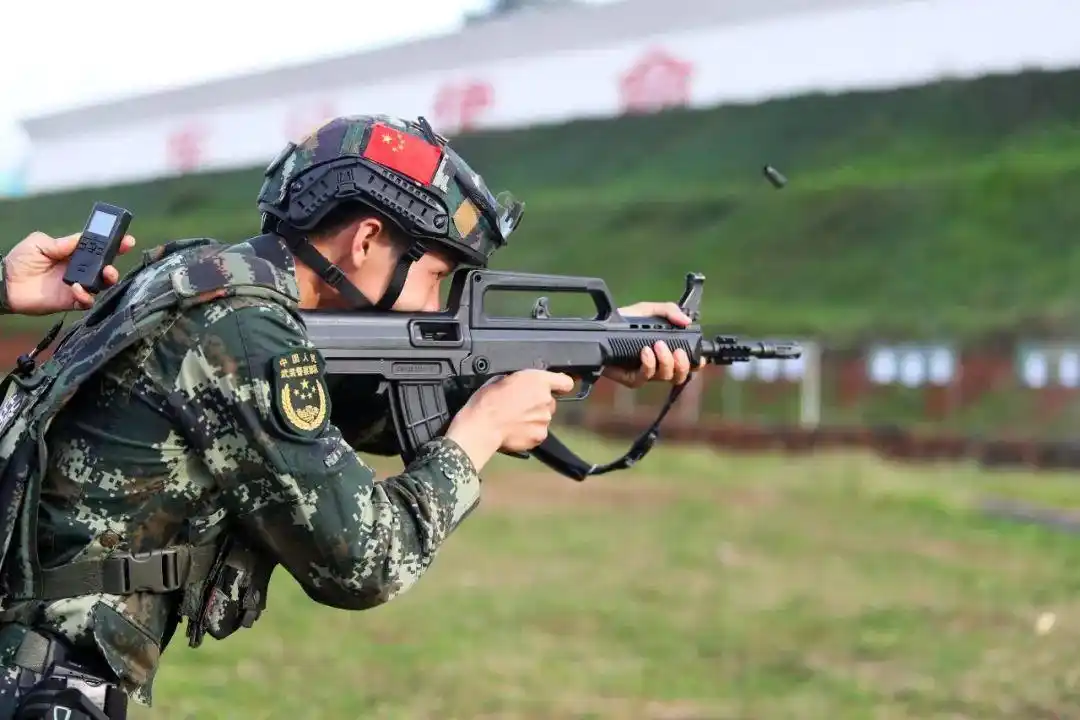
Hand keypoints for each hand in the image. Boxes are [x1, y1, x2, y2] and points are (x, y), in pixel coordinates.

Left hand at [3, 231, 135, 314]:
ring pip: (101, 285)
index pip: (98, 248)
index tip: (127, 240)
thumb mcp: (40, 243)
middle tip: (112, 264)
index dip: (114, 244)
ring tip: (104, 275)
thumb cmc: (20, 260)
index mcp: (73, 254)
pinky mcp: (70, 301)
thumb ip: (62, 243)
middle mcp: (78, 270)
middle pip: (104, 268)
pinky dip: (86, 296)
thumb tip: (83, 239)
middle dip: (114, 264)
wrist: (5, 283)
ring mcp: (76, 286)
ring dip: (106, 280)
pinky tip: (77, 289)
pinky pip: (86, 302)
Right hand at [445, 369, 575, 468]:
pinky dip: (530, 433)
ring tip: (514, 420)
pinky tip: (515, 431)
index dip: (560, 385)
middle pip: (549, 402)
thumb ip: (520, 381)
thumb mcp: (501, 379)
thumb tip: (521, 385)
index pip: (565, 382)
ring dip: (533, 418)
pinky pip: (538, 433)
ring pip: (543, 418)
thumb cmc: (486, 401)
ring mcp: (544, 419)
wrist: (481, 427)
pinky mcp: (540, 436)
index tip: (556, 388)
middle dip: (538, 404)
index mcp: (538, 381)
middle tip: (520, 407)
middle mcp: (546, 400)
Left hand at [602, 301, 705, 387]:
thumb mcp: (648, 310)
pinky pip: (645, 377)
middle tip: (676, 350)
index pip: (688, 363)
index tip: (699, 357)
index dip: (696, 363)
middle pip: (680, 375)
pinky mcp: (632, 379)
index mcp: (668, 351)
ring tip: (657, 346)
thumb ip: (669, 311)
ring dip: (665, 361)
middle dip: (682, 364)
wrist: (601, 329)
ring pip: (665, 377)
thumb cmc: (625, 320)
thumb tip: (687, 321)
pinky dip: (648, 364)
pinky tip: (645, 352)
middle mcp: (660, 364)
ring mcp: (646, 373)